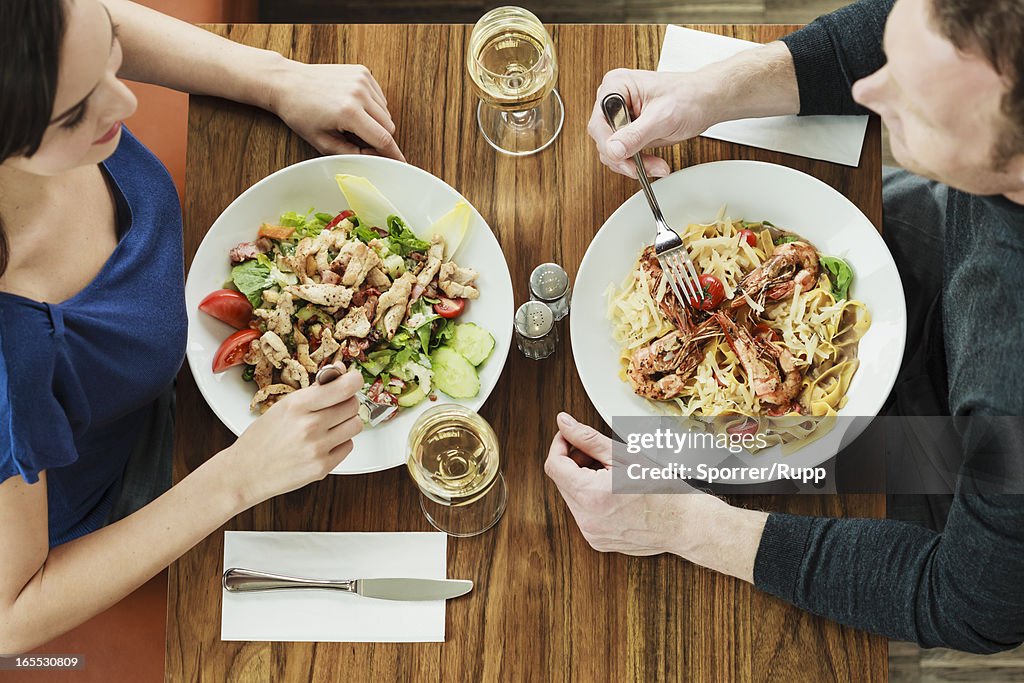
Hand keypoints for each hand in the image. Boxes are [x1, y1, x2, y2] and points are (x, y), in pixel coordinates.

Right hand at [228, 368, 364, 504]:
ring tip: (328, 426)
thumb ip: (315, 390)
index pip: (344, 387)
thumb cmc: (262, 438)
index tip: (353, 380)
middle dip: (347, 403)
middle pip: (353, 405)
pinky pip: (348, 446)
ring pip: (355, 425)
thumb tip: (341, 371)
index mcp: (297, 405)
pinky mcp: (322, 467)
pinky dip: (340, 443)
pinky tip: (323, 443)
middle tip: (335, 406)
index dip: (354, 381)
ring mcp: (317, 448)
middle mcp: (309, 426)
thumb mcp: (283, 406)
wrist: (245, 473)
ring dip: (346, 423)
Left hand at [270, 61, 405, 160]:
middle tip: (361, 142)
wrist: (287, 82)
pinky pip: (380, 97)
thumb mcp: (322, 142)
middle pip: (388, 126)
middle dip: (380, 138)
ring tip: (352, 122)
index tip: (401, 163)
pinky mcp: (362, 72)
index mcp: (348, 112)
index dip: (394, 154)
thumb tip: (374, 158)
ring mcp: (362, 79)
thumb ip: (351, 153)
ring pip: (386, 112)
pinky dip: (373, 107)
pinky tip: (354, 107)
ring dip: (376, 122)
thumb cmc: (300, 113)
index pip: (383, 138)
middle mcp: (359, 93)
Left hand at [544, 412, 697, 555]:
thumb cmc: (663, 489)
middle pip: (562, 481)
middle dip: (575, 462)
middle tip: (601, 455)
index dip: (560, 445)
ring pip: (572, 497)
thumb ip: (588, 439)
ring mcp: (591, 534)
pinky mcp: (598, 541)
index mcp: (590, 495)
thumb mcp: (624, 455)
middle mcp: (586, 519)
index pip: (554, 465)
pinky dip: (592, 500)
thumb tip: (563, 424)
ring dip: (583, 481)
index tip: (570, 437)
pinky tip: (614, 494)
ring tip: (612, 475)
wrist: (686, 524)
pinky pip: (584, 514)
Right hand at [588, 69, 715, 178]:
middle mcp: (614, 100)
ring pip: (612, 150)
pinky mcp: (628, 130)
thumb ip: (635, 135)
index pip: (599, 122)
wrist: (705, 101)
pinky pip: (623, 153)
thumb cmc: (689, 97)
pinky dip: (637, 163)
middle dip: (624, 157)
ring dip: (632, 164)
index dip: (609, 144)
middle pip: (603, 139)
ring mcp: (620, 116)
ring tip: (656, 166)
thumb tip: (612, 149)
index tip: (623, 157)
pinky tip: (653, 164)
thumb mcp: (662, 118)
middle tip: (643, 168)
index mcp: (616, 86)